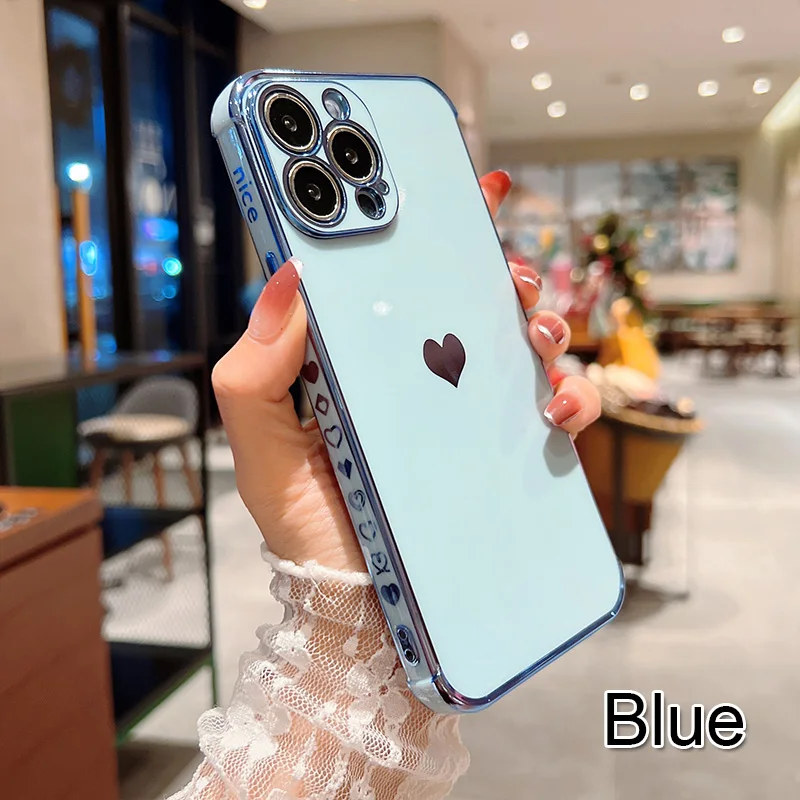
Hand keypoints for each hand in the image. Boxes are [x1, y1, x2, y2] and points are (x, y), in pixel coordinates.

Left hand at [212, 171, 600, 572]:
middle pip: (472, 299)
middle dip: (501, 269)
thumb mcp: (262, 448)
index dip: (426, 226)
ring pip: (524, 343)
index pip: (395, 279)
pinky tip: (553, 408)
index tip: (460, 182)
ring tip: (535, 334)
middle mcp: (422, 376)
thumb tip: (286, 278)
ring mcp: (469, 413)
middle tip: (508, 271)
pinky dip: (572, 396)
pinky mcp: (506, 452)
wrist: (358, 606)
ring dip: (543, 322)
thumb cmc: (307, 523)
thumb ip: (256, 370)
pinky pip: (557, 409)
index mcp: (365, 360)